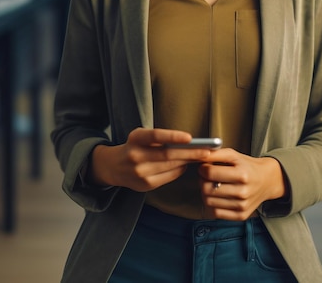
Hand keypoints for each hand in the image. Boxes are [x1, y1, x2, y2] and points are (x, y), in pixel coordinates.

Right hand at [90, 128, 211, 191]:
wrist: (113, 167)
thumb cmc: (134, 146)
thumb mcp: (141, 136)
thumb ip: (159, 138)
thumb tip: (188, 143)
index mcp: (135, 139)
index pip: (156, 136)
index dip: (173, 136)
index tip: (190, 137)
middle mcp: (135, 156)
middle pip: (168, 155)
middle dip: (190, 153)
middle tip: (207, 150)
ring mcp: (139, 173)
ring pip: (170, 167)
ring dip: (188, 162)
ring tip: (201, 157)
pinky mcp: (144, 186)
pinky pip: (168, 177)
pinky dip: (179, 170)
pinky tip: (186, 166)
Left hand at [198, 148, 286, 219]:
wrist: (267, 180)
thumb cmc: (248, 166)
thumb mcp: (234, 155)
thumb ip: (216, 154)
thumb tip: (200, 155)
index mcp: (242, 174)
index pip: (210, 173)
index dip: (202, 169)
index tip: (203, 167)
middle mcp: (243, 192)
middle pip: (207, 189)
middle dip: (202, 180)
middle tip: (205, 176)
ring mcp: (242, 206)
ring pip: (209, 202)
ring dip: (205, 192)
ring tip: (211, 185)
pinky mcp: (241, 216)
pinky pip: (216, 213)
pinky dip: (213, 204)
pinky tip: (217, 196)